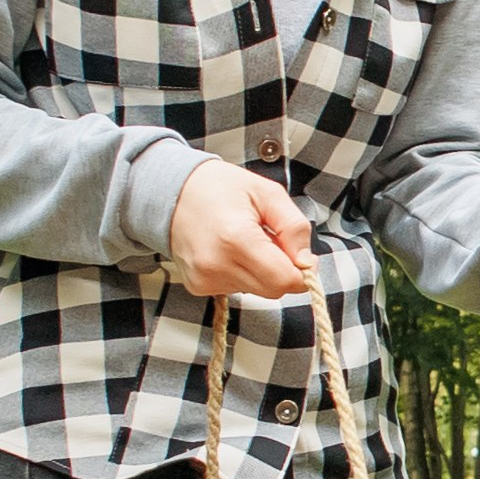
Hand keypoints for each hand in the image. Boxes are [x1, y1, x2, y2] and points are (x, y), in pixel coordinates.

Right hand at [168, 159, 312, 298]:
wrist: (173, 191)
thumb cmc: (220, 187)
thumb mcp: (268, 193)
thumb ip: (294, 227)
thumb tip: (306, 262)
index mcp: (236, 238)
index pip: (285, 280)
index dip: (301, 271)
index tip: (301, 255)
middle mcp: (216, 264)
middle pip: (273, 290)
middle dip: (282, 270)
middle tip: (271, 241)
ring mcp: (204, 278)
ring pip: (257, 291)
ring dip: (261, 271)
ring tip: (245, 241)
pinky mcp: (197, 286)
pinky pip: (237, 289)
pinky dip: (242, 273)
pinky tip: (230, 251)